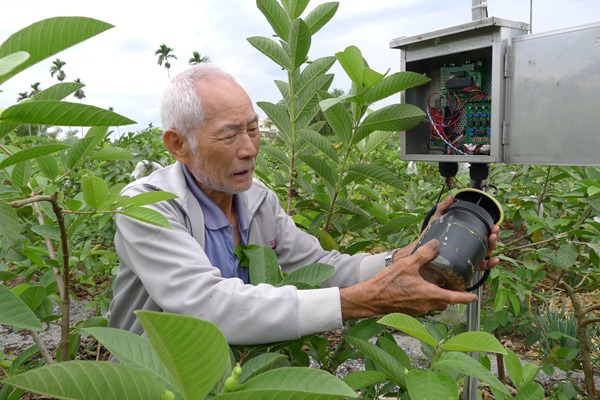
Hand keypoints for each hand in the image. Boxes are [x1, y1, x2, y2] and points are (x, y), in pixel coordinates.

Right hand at [340, 240, 477, 319]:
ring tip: (435, 286)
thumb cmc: (388, 282)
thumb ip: (424, 254)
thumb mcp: (407, 264)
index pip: (454, 298)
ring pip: (433, 305)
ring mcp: (417, 310)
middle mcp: (426, 305)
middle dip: (451, 297)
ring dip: (437, 298)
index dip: (466, 297)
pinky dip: (425, 299)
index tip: (474, 297)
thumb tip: (436, 244)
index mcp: (429, 294)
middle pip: (444, 303)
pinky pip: (422, 306)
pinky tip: (418, 290)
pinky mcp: (409, 311)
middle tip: (453, 288)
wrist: (371, 298)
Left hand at [398, 195, 500, 270]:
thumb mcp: (436, 222)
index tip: (494, 225)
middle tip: (494, 232)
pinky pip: (479, 268)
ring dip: (492, 248)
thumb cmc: (428, 239)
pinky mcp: (463, 268)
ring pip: (485, 255)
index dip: (490, 231)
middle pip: (486, 244)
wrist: (418, 255)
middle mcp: (468, 249)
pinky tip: (492, 261)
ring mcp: (467, 259)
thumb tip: (450, 197)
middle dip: (493, 238)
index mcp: (465, 239)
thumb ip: (442, 209)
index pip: (482, 235)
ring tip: (492, 240)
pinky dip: (488, 265)